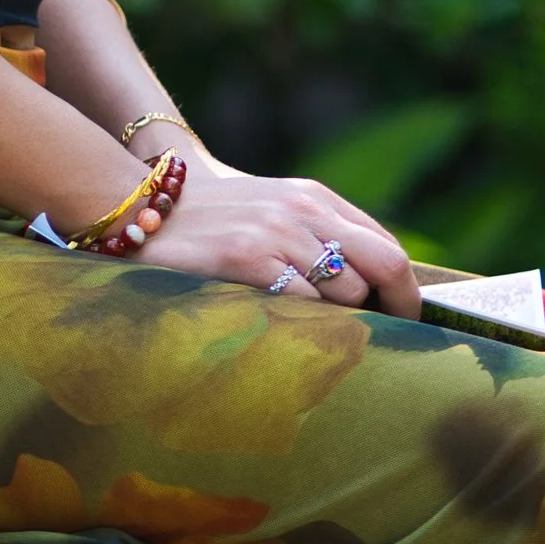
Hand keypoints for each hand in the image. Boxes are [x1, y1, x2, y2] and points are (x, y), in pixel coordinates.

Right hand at [128, 163, 421, 315]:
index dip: (404, 294)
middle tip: (390, 344)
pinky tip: (283, 331)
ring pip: (347, 294)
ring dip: (340, 323)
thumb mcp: (271, 210)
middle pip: (385, 267)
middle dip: (397, 311)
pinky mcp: (247, 259)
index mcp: (314, 199)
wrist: (140, 203)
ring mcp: (277, 234)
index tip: (400, 324)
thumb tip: (368, 289)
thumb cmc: (211, 219)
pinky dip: (303, 325)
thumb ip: (317, 236)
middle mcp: (304, 211)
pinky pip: (303, 304)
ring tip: (319, 338)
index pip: (388, 249)